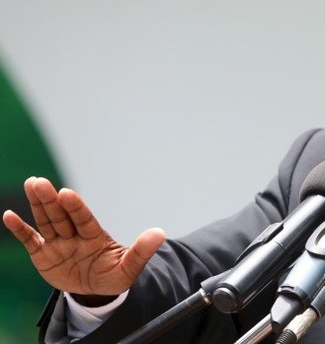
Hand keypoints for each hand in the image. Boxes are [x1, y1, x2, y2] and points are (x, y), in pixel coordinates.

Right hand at [2, 177, 165, 303]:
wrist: (96, 291)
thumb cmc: (112, 276)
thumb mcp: (128, 269)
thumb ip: (141, 251)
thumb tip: (160, 233)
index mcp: (94, 236)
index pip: (84, 219)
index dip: (76, 207)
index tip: (67, 193)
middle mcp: (74, 235)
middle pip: (61, 215)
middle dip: (51, 200)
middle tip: (40, 182)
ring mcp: (57, 243)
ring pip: (46, 221)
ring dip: (38, 204)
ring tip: (32, 184)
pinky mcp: (42, 254)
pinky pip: (30, 240)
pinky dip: (20, 229)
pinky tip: (8, 216)